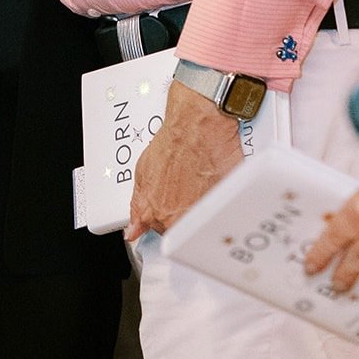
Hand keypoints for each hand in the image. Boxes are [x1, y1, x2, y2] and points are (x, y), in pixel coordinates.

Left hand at [126, 80, 243, 238]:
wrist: (198, 125)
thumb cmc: (173, 142)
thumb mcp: (143, 173)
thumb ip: (138, 207)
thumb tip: (133, 230)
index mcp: (157, 213)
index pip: (159, 233)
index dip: (163, 218)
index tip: (168, 207)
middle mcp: (180, 218)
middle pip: (182, 230)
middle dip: (183, 214)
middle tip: (185, 190)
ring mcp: (203, 213)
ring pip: (202, 225)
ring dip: (201, 211)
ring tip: (199, 185)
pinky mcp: (225, 205)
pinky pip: (222, 215)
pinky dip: (218, 204)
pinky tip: (213, 186)